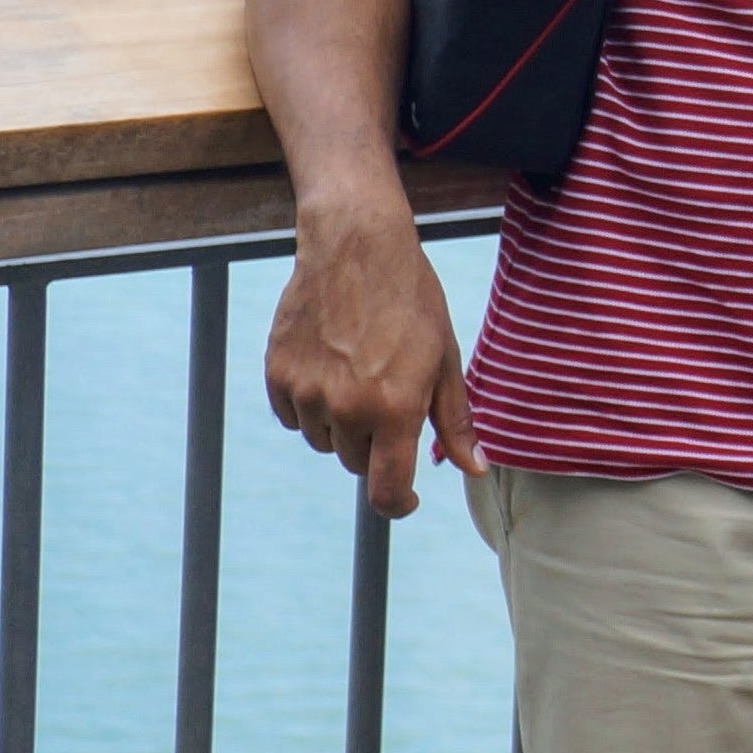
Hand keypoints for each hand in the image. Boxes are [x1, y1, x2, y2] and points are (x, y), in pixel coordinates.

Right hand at [263, 198, 484, 517]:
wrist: (356, 247)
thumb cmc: (411, 300)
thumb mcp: (445, 358)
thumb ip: (455, 420)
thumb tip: (474, 469)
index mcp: (394, 409)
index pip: (386, 490)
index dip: (398, 504)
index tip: (407, 499)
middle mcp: (346, 409)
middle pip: (357, 463)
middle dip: (377, 446)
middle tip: (390, 400)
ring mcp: (307, 393)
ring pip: (325, 441)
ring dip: (343, 426)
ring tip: (361, 375)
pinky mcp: (277, 375)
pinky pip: (294, 417)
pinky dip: (312, 407)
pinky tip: (330, 368)